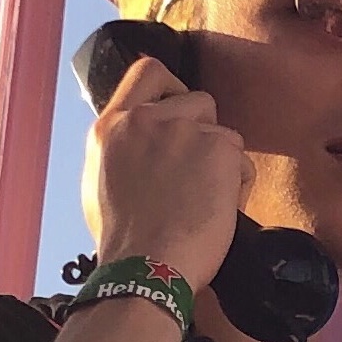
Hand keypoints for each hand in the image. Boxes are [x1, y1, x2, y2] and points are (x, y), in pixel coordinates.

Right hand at [82, 49, 246, 289]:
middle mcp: (147, 119)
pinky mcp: (218, 148)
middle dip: (204, 133)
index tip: (180, 109)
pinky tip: (219, 211)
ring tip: (204, 201)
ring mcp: (184, 130)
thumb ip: (123, 150)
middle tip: (196, 174)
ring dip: (221, 163)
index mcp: (112, 127)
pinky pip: (242, 161)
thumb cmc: (123, 242)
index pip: (147, 72)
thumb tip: (143, 143)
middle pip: (198, 102)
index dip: (172, 87)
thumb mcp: (99, 184)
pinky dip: (238, 186)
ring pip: (223, 134)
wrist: (145, 268)